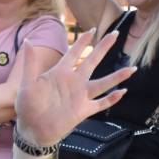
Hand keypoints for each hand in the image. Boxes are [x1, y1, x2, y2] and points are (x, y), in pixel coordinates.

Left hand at [13, 25, 135, 147]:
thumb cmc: (27, 106)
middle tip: (115, 34)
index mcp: (60, 73)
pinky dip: (111, 99)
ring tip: (131, 68)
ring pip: (102, 83)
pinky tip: (122, 92)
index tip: (93, 29)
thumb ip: (30, 62)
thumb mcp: (27, 83)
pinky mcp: (83, 110)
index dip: (83, 41)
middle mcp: (73, 81)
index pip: (74, 53)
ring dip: (117, 76)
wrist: (31, 129)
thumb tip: (28, 40)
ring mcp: (80, 96)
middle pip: (92, 61)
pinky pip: (100, 103)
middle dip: (104, 48)